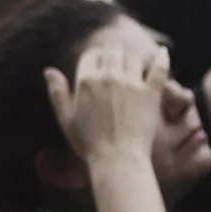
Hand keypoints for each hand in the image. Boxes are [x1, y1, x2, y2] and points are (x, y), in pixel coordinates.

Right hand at [42, 35, 167, 165]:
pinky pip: (159, 68)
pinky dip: (161, 58)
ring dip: (131, 58)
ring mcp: (132, 83)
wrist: (117, 159)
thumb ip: (57, 92)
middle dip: (112, 56)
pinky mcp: (151, 93)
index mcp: (87, 80)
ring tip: (132, 65)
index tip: (97, 67)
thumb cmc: (88, 143)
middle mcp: (110, 76)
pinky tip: (162, 52)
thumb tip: (48, 70)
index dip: (93, 59)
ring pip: (132, 57)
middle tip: (114, 65)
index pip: (91, 55)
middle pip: (112, 52)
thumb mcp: (66, 119)